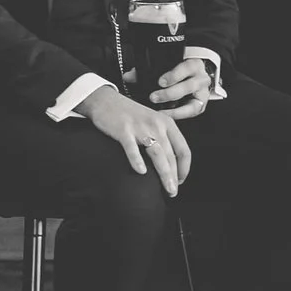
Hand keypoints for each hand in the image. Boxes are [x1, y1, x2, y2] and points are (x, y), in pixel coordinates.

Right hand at [76, 86, 192, 195]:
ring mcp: (140, 128)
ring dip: (164, 173)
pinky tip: (140, 171)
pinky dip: (137, 161)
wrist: (105, 100)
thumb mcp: (152, 122)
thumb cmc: (128, 114)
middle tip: (173, 191)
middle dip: (174, 176)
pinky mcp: (123, 130)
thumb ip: (162, 138)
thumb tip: (169, 163)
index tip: (181, 180)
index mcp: (167, 124)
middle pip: (171, 155)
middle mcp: (157, 125)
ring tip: (166, 188)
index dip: (184, 168)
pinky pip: (132, 148)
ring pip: (157, 154)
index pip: (183, 150)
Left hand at [149, 57, 216, 119]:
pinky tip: (166, 115)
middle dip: (169, 94)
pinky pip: (192, 112)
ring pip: (193, 103)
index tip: (160, 82)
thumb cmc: (179, 71)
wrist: (193, 76)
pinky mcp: (201, 105)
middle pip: (189, 86)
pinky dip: (178, 115)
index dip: (173, 76)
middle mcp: (201, 79)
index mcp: (194, 65)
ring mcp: (203, 93)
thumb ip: (151, 70)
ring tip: (160, 111)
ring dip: (175, 109)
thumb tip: (131, 76)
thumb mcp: (169, 66)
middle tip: (154, 97)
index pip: (187, 68)